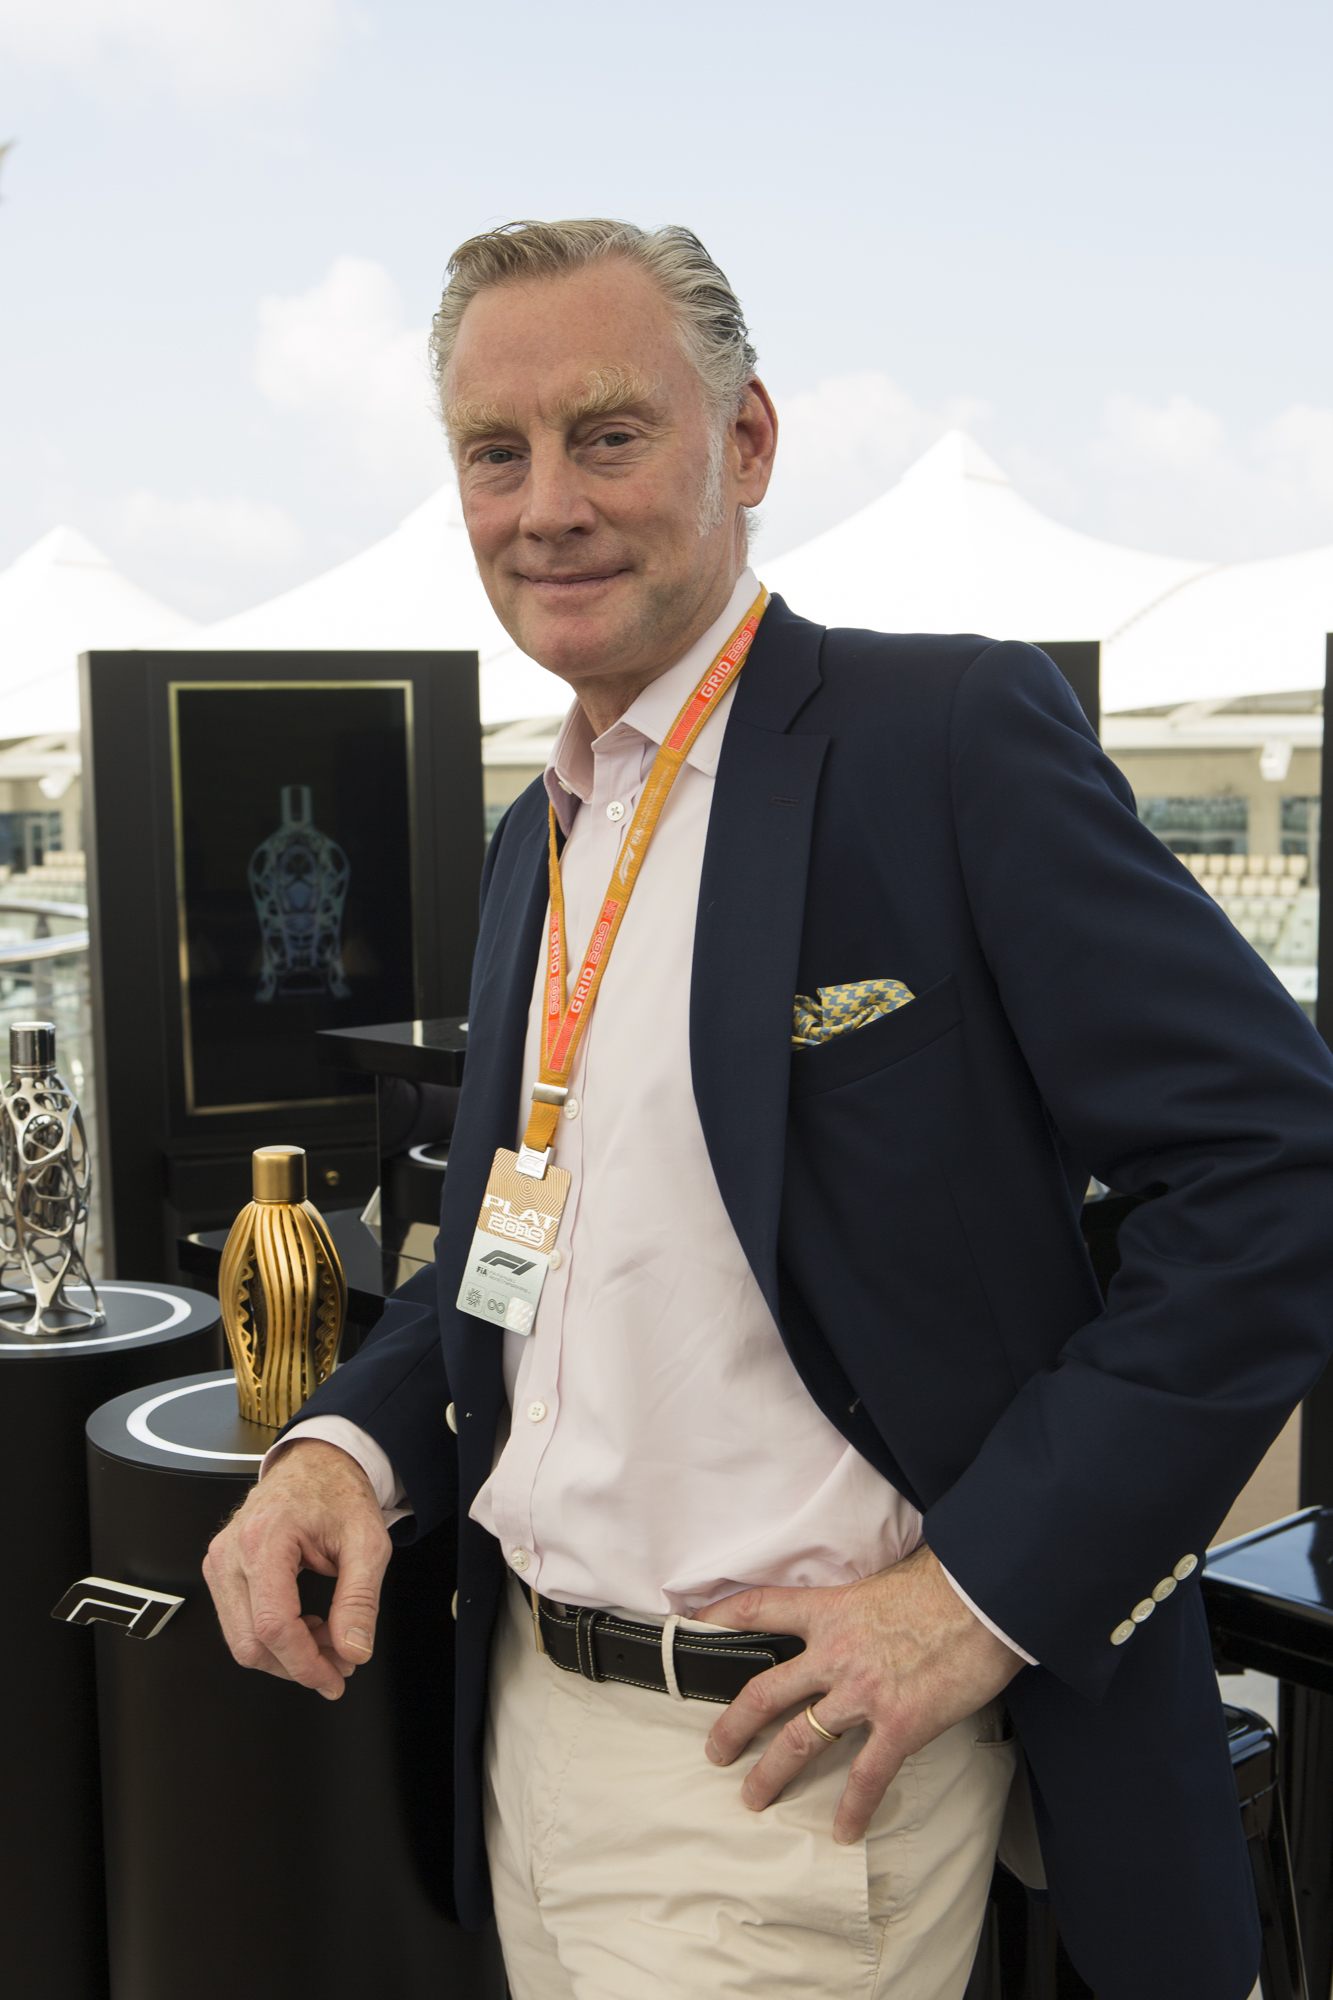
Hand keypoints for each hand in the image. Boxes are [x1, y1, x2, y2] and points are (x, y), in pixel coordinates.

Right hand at [202, 1440, 391, 1701]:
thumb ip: (360, 1600)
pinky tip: (304, 1625)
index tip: (333, 1679)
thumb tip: (353, 1651)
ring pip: (241, 1641)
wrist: (316, 1464)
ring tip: (328, 1638)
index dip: (304, 1664)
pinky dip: (273, 1638)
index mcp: (266, 1539)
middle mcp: (232, 1551)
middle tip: (339, 1663)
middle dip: (298, 1665)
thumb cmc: (337, 1493)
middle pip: (251, 1642)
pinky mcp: (220, 1569)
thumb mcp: (368, 1542)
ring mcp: (219, 1561)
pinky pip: (238, 1624)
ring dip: (286, 1655)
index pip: (273, 1625)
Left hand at [701, 1543, 1023, 1841]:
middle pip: (764, 1692)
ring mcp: (863, 1692)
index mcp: (831, 1610)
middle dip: (733, 1725)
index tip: (693, 1628)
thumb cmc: (947, 1583)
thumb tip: (862, 1606)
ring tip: (754, 1796)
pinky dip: (853, 1808)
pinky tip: (844, 1830)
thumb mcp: (887, 1578)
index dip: (720, 1618)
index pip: (759, 1609)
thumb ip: (861, 1600)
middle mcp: (836, 1653)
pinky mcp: (899, 1724)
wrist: (987, 1598)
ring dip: (772, 1773)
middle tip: (715, 1750)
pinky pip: (866, 1776)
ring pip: (800, 1740)